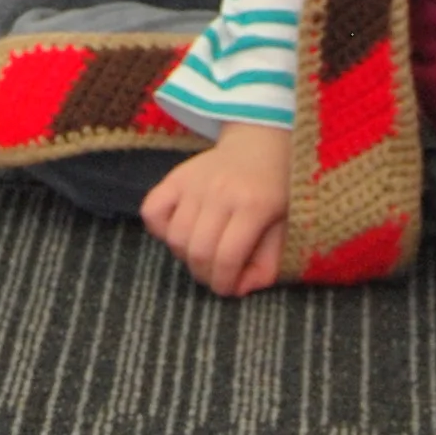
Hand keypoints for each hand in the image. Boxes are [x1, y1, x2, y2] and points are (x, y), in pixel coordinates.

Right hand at [139, 126, 289, 296]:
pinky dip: (160, 229)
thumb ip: (267, 264)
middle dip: (204, 275)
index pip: (227, 257)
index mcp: (254, 205)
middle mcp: (221, 192)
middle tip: (214, 275)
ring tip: (200, 254)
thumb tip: (239, 289)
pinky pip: (152, 210)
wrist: (259, 144)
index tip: (227, 288)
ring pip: (175, 236)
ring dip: (184, 256)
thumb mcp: (283, 227)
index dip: (223, 283)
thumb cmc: (275, 190)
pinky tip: (179, 232)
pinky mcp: (175, 176)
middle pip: (197, 251)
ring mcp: (195, 182)